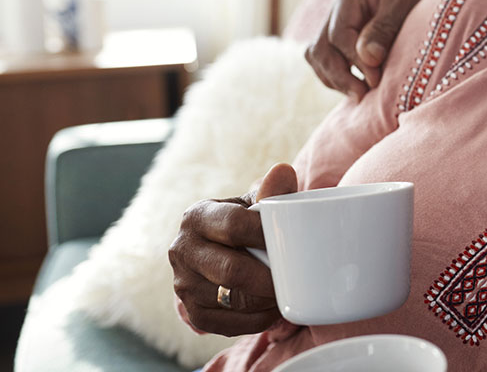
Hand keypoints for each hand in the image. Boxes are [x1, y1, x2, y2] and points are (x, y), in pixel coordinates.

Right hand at [169, 163, 298, 335]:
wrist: (220, 250)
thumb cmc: (245, 222)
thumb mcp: (255, 202)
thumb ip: (271, 190)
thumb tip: (283, 172)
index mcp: (197, 216)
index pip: (233, 225)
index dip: (266, 235)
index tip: (292, 242)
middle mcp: (181, 250)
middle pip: (231, 270)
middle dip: (269, 278)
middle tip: (296, 277)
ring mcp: (182, 285)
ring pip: (230, 300)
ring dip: (265, 301)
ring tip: (288, 292)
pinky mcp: (191, 313)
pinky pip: (226, 324)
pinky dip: (255, 320)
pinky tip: (273, 309)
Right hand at [306, 0, 482, 99]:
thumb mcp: (407, 3)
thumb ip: (384, 29)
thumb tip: (367, 59)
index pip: (339, 34)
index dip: (354, 61)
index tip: (376, 80)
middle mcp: (339, 1)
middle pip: (321, 46)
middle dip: (338, 74)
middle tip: (362, 95)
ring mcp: (341, 16)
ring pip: (319, 53)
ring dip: (334, 76)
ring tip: (359, 94)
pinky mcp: (348, 29)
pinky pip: (330, 55)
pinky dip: (338, 72)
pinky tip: (358, 85)